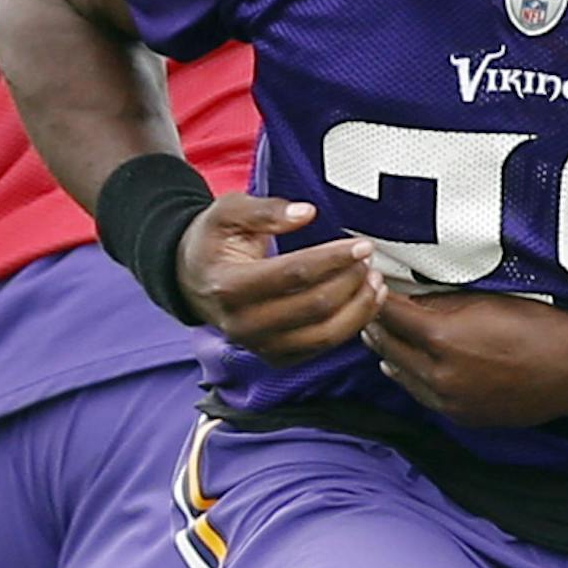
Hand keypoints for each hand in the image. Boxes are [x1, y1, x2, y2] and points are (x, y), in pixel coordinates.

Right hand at [175, 195, 386, 361]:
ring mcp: (259, 346)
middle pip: (314, 307)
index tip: (361, 246)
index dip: (333, 259)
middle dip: (350, 281)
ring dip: (357, 308)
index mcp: (229, 287)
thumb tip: (306, 213)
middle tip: (368, 259)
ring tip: (374, 280)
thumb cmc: (214, 241)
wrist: (193, 278)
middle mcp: (242, 324)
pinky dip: (350, 327)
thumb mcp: (228, 212)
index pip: (294, 274)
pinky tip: (364, 302)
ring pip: (323, 335)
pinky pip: (321, 348)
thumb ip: (265, 210)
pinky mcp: (275, 357)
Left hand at [362, 290, 567, 426]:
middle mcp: (439, 375)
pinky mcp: (460, 417)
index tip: (369, 282)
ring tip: (377, 334)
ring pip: (400, 376)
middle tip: (365, 304)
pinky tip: (402, 367)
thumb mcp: (484, 301)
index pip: (391, 314)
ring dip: (388, 353)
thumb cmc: (536, 325)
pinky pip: (422, 395)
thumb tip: (408, 297)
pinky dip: (409, 378)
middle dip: (376, 323)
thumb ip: (439, 303)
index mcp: (443, 340)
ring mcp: (448, 401)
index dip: (377, 296)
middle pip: (389, 347)